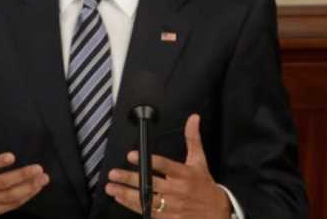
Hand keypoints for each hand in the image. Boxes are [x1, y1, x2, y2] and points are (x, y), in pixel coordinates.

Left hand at [106, 115, 230, 217]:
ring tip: (111, 188)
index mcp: (184, 174)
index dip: (147, 161)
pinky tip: (121, 199)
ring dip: (126, 194)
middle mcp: (177, 190)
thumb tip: (193, 118)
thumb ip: (193, 139)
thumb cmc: (204, 184)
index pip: (164, 165)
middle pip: (150, 184)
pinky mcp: (169, 218)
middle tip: (113, 174)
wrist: (216, 212)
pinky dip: (133, 206)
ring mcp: (172, 206)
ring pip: (146, 200)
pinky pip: (148, 212)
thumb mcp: (200, 160)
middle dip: (129, 179)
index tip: (131, 155)